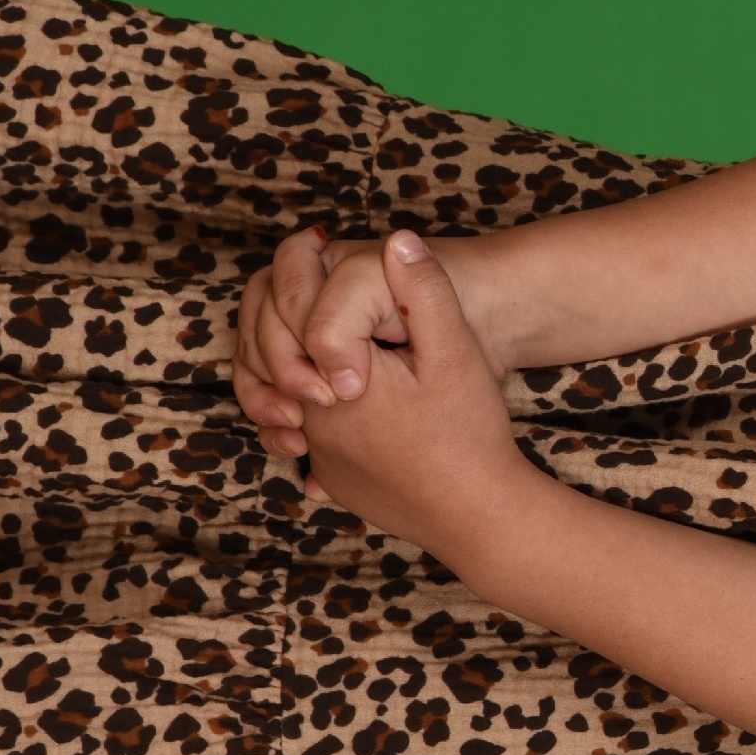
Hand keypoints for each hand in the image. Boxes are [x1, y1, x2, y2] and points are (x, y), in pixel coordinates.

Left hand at [237, 227, 528, 461]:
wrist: (480, 515)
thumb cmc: (469, 435)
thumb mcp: (455, 353)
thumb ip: (423, 294)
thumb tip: (400, 239)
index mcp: (331, 379)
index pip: (291, 312)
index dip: (305, 275)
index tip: (321, 250)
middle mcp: (311, 418)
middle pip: (275, 351)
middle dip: (293, 316)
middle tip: (314, 286)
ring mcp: (319, 454)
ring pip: (280, 394)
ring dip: (295, 365)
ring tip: (326, 343)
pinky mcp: (333, 479)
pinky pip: (306, 435)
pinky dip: (316, 413)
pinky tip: (349, 401)